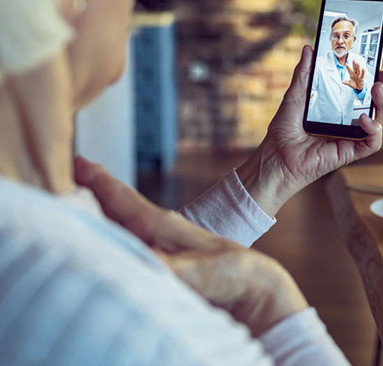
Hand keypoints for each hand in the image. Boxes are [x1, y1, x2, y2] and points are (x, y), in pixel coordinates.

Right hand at [74, 156, 307, 335]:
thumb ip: (163, 266)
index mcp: (160, 225)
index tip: (77, 161)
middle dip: (93, 189)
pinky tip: (112, 234)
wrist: (252, 280)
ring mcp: (164, 240)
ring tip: (82, 198)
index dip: (98, 181)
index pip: (121, 198)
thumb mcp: (194, 271)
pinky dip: (117, 230)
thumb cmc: (226, 272)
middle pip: (118, 204)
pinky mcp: (169, 256)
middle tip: (71, 171)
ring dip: (103, 208)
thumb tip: (133, 258)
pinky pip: (134, 236)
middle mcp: (159, 228)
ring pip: (126, 218)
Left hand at [238, 45, 382, 216]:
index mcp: (337, 109)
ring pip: (379, 122)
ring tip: (377, 90)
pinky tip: (364, 119)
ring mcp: (351, 138)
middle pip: (375, 106)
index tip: (378, 63)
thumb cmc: (283, 132)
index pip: (361, 92)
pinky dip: (374, 130)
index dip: (373, 79)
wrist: (276, 158)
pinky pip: (372, 143)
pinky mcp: (350, 152)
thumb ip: (304, 74)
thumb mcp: (295, 96)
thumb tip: (309, 49)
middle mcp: (348, 123)